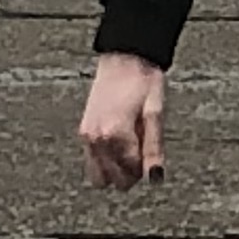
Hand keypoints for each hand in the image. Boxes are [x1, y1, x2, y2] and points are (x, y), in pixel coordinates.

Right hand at [79, 53, 168, 188]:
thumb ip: (154, 149)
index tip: (151, 151)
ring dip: (115, 170)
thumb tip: (155, 178)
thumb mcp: (155, 114)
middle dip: (130, 172)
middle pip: (113, 179)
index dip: (145, 167)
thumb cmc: (143, 82)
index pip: (130, 172)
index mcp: (115, 134)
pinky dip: (105, 161)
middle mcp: (96, 138)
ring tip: (129, 148)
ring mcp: (87, 136)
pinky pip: (91, 161)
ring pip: (97, 176)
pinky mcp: (83, 131)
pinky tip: (118, 142)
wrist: (124, 58)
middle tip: (141, 149)